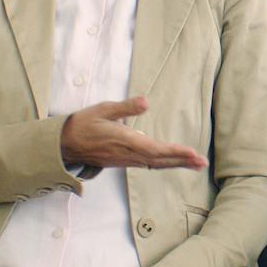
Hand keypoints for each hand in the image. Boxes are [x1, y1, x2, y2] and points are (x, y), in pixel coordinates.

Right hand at [60, 96, 206, 170]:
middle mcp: (128, 154)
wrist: (65, 145)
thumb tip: (146, 102)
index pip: (155, 150)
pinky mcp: (123, 161)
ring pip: (156, 164)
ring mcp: (126, 160)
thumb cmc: (83, 124)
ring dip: (176, 163)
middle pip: (160, 161)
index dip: (175, 152)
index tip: (192, 153)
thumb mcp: (103, 109)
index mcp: (125, 141)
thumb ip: (125, 107)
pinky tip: (172, 162)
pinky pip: (148, 164)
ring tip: (195, 163)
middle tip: (202, 163)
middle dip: (182, 161)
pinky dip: (163, 163)